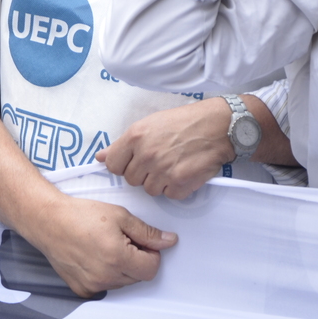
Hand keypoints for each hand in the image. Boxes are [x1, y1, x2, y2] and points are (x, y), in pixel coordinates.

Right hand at [25, 195, 176, 296]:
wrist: (47, 220)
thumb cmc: (78, 215)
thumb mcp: (119, 215)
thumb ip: (146, 232)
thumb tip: (168, 241)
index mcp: (118, 257)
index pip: (152, 267)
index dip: (151, 252)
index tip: (141, 242)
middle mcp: (106, 276)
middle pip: (138, 276)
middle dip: (136, 259)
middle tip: (121, 239)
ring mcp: (93, 285)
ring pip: (122, 282)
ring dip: (121, 268)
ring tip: (105, 246)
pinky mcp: (82, 289)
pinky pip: (104, 286)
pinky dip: (105, 274)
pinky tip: (94, 256)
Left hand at [98, 99, 234, 199]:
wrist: (217, 126)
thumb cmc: (183, 122)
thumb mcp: (148, 124)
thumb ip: (122, 144)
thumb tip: (100, 157)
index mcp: (135, 137)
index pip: (113, 165)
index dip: (122, 165)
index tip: (132, 162)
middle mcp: (147, 154)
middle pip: (131, 180)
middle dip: (142, 174)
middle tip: (158, 161)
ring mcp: (163, 171)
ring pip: (150, 190)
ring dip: (160, 182)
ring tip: (172, 165)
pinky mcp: (180, 183)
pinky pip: (170, 195)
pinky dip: (176, 188)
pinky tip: (183, 172)